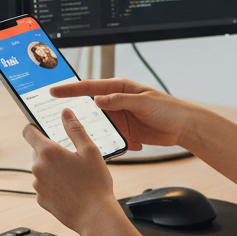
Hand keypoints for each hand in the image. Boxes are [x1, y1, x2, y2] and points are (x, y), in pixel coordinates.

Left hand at [24, 110, 165, 235]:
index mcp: (48, 151)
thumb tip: (65, 112)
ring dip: (53, 169)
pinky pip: (45, 186)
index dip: (34, 128)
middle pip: (37, 151)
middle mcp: (37, 167)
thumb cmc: (95, 183)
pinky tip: (71, 190)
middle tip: (72, 158)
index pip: (28, 132)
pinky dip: (54, 186)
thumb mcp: (90, 151)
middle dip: (52, 152)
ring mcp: (37, 185)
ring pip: (42, 170)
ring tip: (75, 177)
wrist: (96, 217)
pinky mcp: (40, 199)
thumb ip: (75, 128)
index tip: (42, 129)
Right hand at [49, 77, 192, 149]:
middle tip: (59, 120)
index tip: (53, 91)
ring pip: (98, 126)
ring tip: (84, 139)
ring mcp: (118, 118)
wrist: (184, 127)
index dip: (69, 89)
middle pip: (88, 108)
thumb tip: (97, 99)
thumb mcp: (143, 102)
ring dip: (94, 133)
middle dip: (76, 114)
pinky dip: (111, 144)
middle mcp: (115, 102)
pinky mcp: (124, 133)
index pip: (89, 87)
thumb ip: (119, 100)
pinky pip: (110, 138)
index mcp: (118, 88)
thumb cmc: (168, 108)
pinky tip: (117, 148)